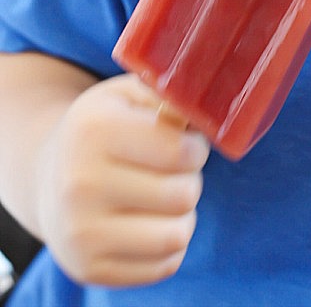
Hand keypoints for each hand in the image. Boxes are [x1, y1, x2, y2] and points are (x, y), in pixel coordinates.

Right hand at [36, 73, 209, 286]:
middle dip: (190, 179)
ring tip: (167, 198)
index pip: (179, 151)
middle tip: (174, 171)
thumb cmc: (104, 129)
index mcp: (94, 129)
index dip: (196, 147)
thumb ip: (168, 95)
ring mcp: (81, 232)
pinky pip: (163, 265)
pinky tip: (150, 223)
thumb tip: (207, 112)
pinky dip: (169, 245)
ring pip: (176, 235)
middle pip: (182, 194)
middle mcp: (80, 182)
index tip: (187, 144)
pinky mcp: (88, 268)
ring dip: (184, 216)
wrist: (49, 176)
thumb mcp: (127, 96)